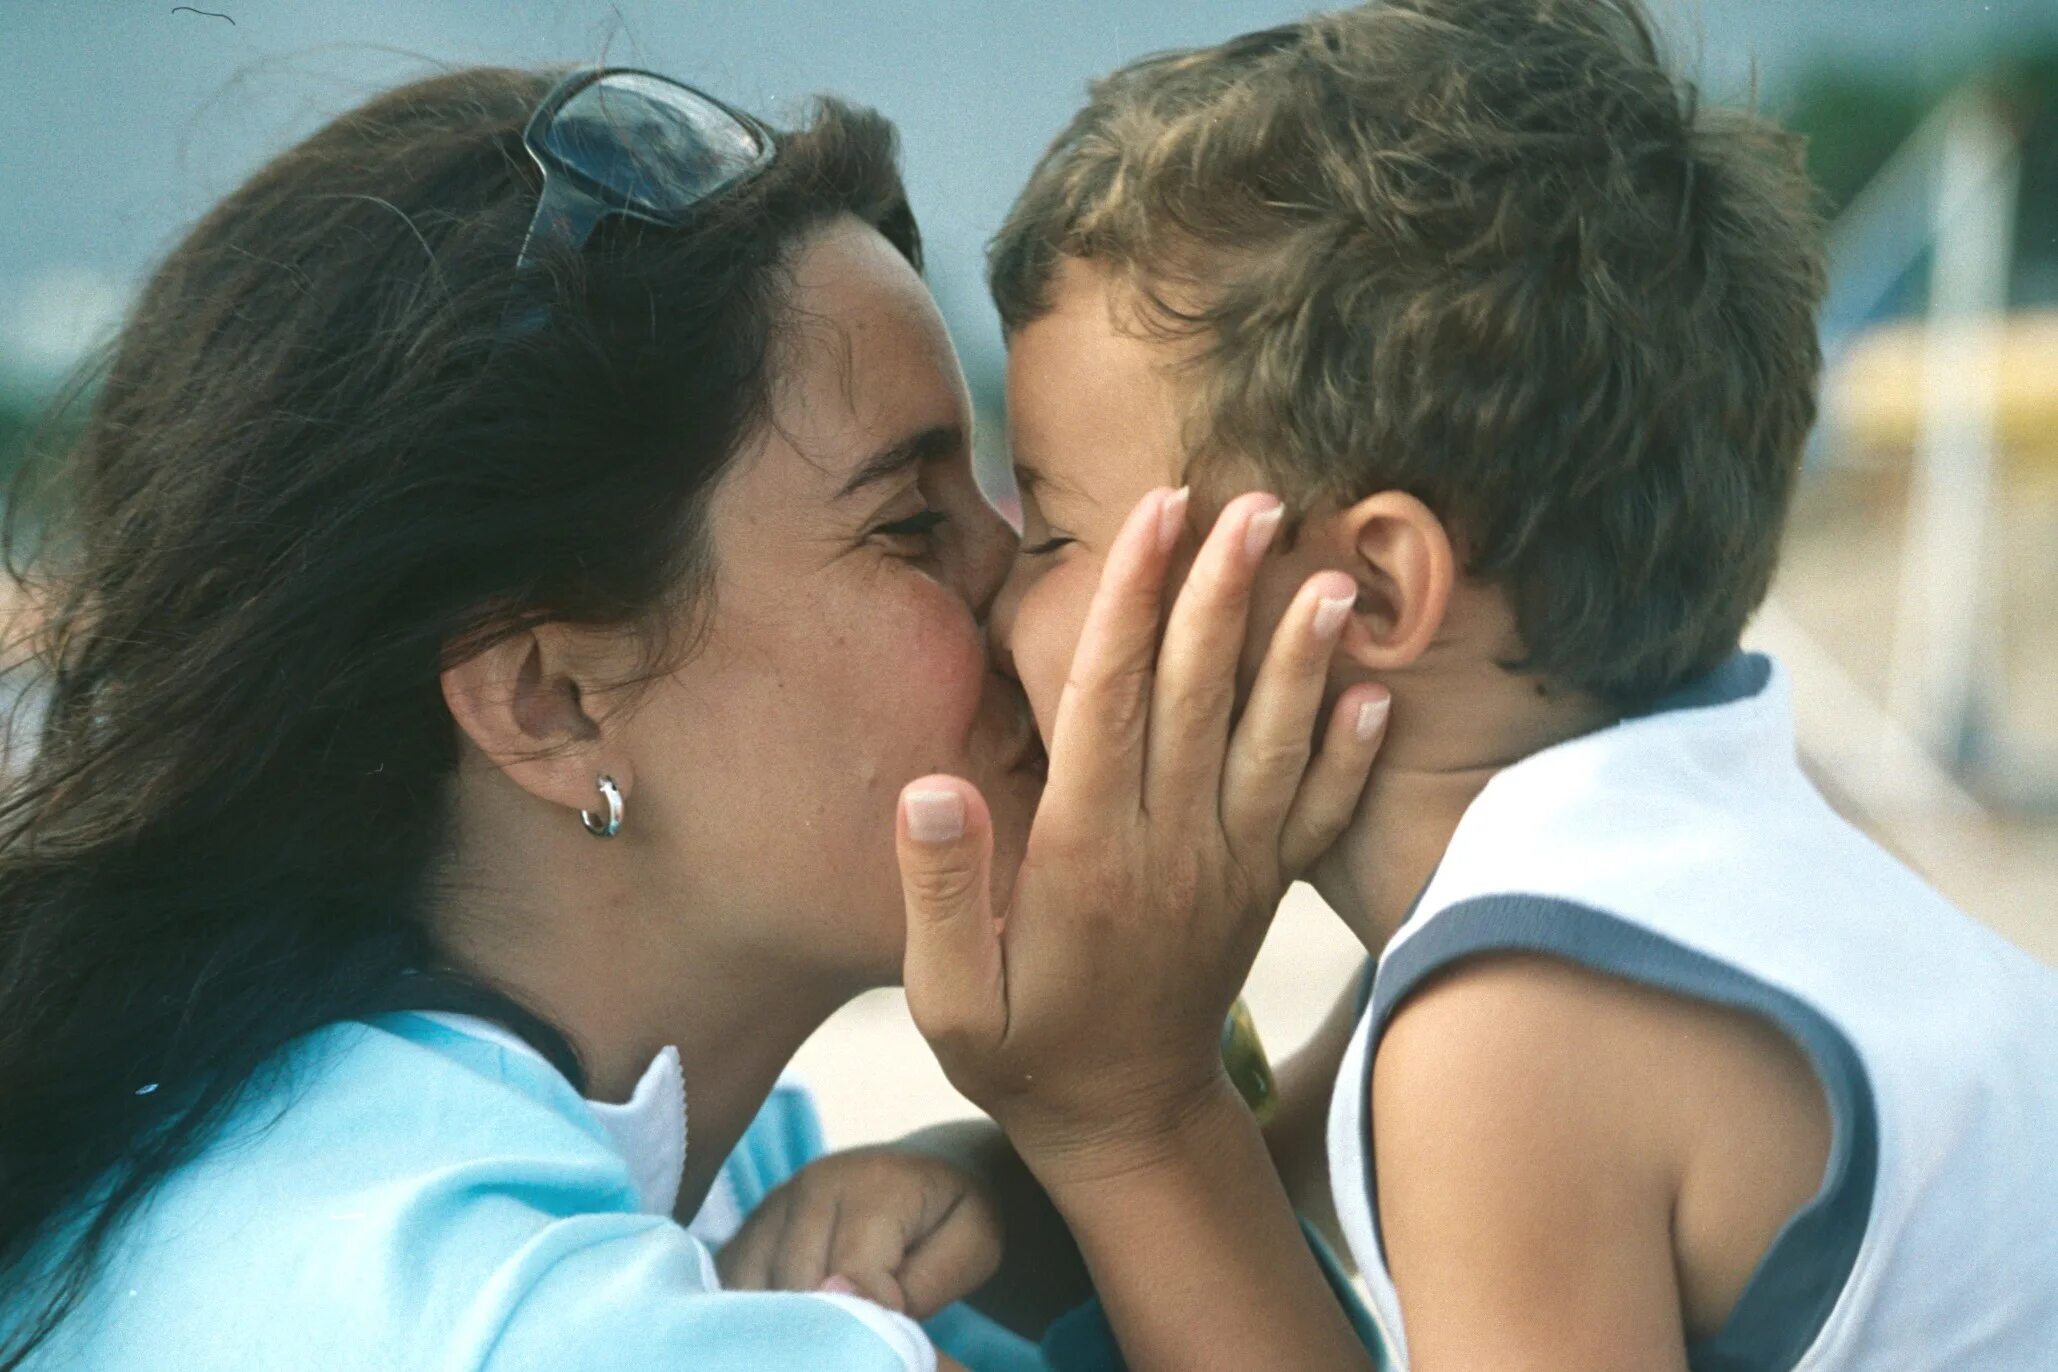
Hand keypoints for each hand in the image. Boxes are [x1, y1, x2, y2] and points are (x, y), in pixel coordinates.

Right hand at [714, 1145, 1001, 1319]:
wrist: (927, 1174)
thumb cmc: (955, 1217)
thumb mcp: (974, 1244)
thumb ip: (925, 1280)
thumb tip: (847, 1302)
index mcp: (872, 1183)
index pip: (851, 1275)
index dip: (875, 1321)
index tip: (901, 1331)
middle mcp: (809, 1186)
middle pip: (795, 1290)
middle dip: (830, 1330)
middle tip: (867, 1342)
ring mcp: (769, 1209)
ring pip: (755, 1297)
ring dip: (791, 1328)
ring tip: (835, 1334)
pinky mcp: (743, 1235)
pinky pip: (731, 1295)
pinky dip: (759, 1321)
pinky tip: (795, 1330)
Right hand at [896, 487, 1388, 1181]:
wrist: (1128, 1124)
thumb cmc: (1022, 1055)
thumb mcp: (945, 998)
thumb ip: (939, 892)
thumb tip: (930, 787)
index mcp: (1085, 854)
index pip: (1112, 700)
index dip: (1133, 600)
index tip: (1156, 515)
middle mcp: (1168, 848)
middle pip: (1200, 696)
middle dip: (1221, 591)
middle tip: (1251, 501)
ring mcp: (1228, 869)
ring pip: (1271, 745)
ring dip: (1301, 658)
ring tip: (1331, 575)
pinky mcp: (1262, 891)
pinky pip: (1315, 816)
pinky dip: (1350, 757)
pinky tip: (1376, 697)